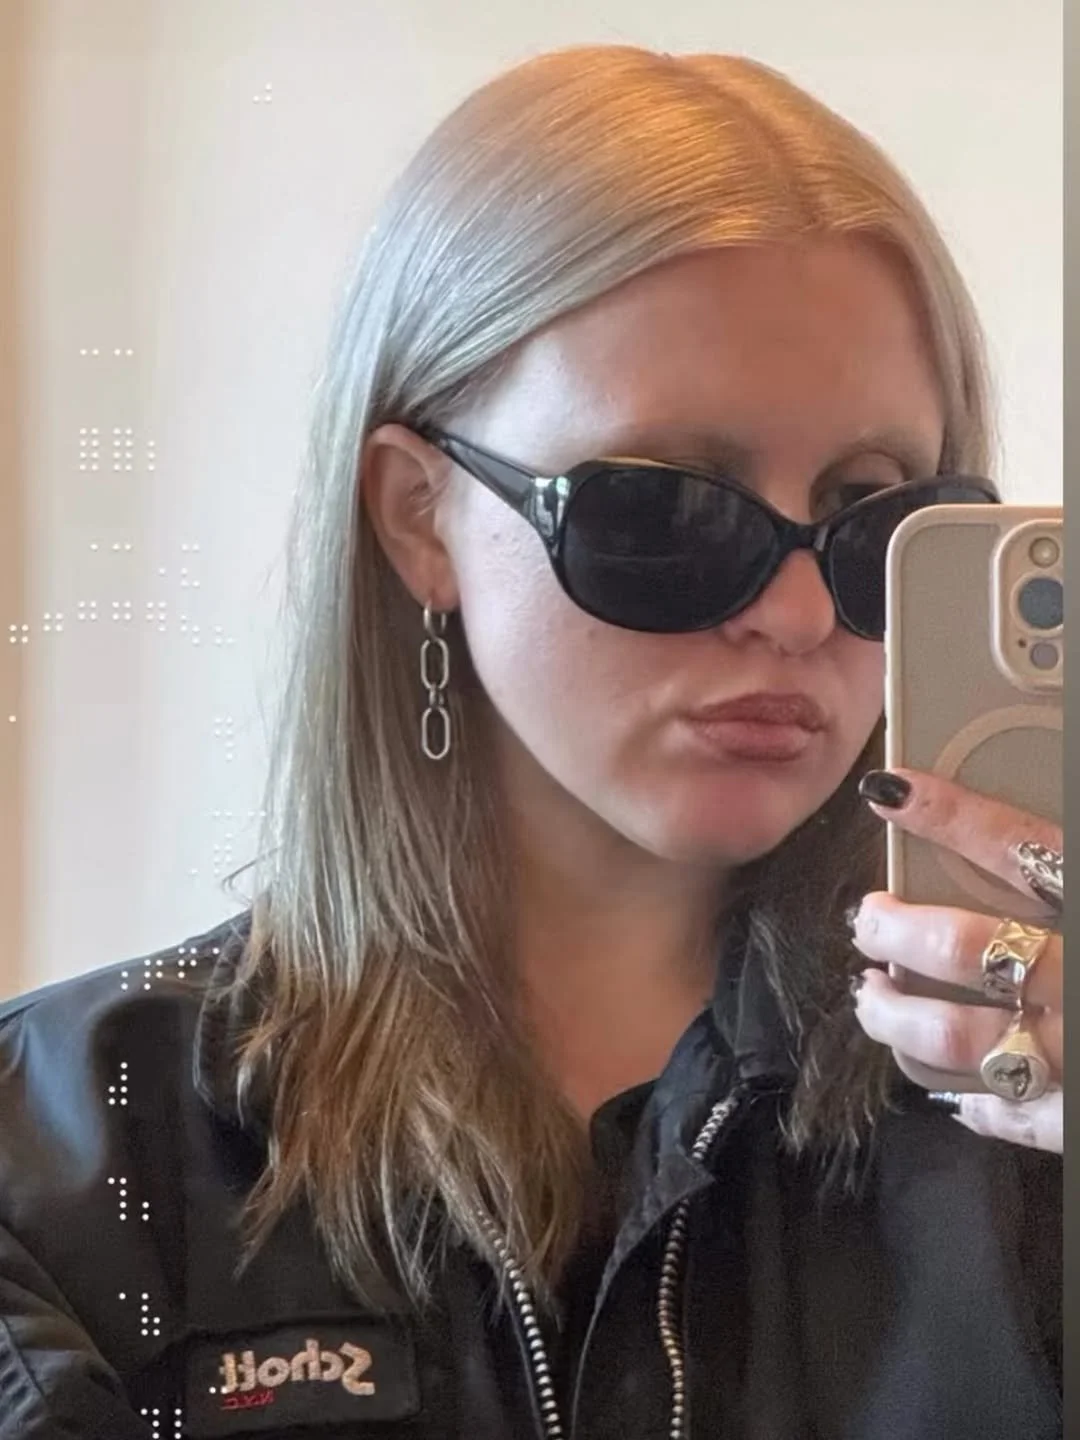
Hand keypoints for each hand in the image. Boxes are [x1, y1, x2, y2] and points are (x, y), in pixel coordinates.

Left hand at [848, 768, 1062, 1153]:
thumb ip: (1072, 865)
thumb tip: (1046, 844)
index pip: (1011, 843)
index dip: (943, 812)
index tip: (888, 790)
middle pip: (956, 943)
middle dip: (892, 927)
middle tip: (867, 918)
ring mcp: (1078, 1052)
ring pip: (955, 1037)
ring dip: (898, 1018)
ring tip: (871, 1001)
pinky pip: (1014, 1116)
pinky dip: (976, 1106)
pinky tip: (951, 1098)